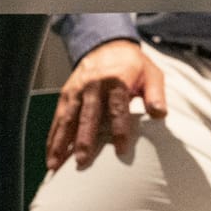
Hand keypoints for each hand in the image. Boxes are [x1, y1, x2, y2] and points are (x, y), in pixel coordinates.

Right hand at [47, 40, 164, 170]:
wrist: (108, 45)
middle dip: (84, 139)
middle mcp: (93, 85)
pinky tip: (51, 155)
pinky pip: (58, 118)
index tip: (121, 150)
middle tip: (82, 161)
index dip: (120, 129)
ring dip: (61, 142)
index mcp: (117, 79)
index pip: (118, 107)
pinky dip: (53, 137)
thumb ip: (156, 95)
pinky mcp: (66, 94)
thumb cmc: (132, 65)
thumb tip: (160, 114)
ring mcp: (77, 90)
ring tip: (56, 164)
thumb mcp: (151, 74)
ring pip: (68, 118)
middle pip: (88, 115)